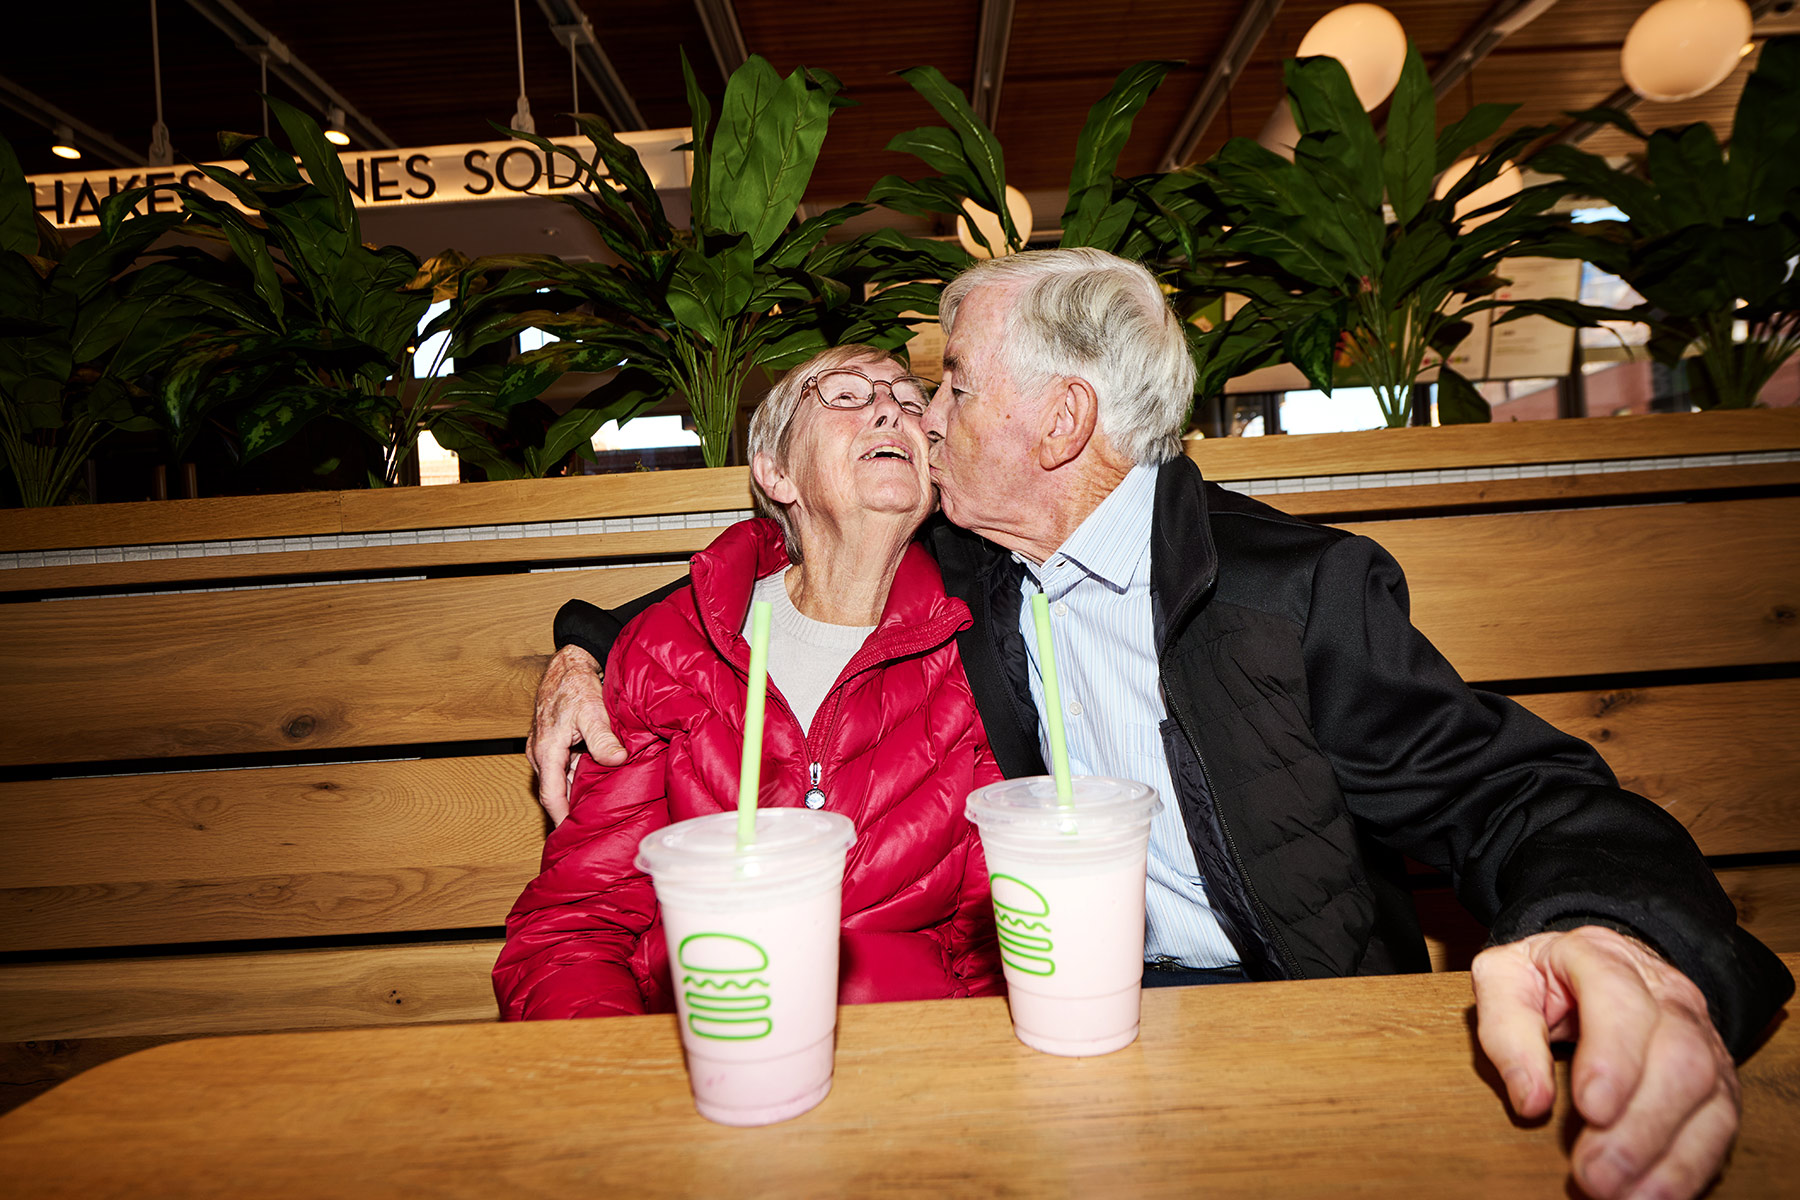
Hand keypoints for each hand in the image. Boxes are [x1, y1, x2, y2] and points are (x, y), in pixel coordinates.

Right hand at [526, 645, 623, 824]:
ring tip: (595, 810)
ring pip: (559, 778)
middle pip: (554, 790)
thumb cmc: (577, 685)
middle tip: (590, 828)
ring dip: (574, 792)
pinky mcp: (551, 742)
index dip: (561, 818)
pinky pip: (561, 767)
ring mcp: (543, 747)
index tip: (572, 836)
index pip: (551, 795)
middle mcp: (539, 752)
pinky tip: (593, 783)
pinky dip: (575, 777)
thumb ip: (603, 738)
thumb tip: (617, 760)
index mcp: (546, 750)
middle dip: (569, 809)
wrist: (568, 664)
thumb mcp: (593, 711)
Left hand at [1471, 925, 1739, 1199]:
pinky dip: (1688, 1166)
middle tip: (1595, 1173)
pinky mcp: (1715, 1077)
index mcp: (1604, 957)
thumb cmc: (1544, 976)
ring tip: (1620, 1193)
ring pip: (1706, 1091)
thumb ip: (1505, 1030)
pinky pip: (1719, 1124)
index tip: (1590, 1108)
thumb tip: (1530, 1100)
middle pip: (1677, 1054)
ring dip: (1665, 1153)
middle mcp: (1666, 994)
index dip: (1613, 1055)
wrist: (1596, 964)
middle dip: (1639, 1124)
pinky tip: (1655, 1195)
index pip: (1620, 998)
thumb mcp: (1503, 980)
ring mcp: (1699, 1034)